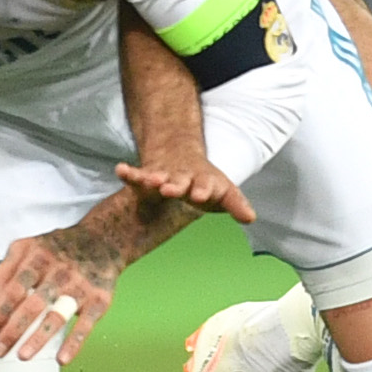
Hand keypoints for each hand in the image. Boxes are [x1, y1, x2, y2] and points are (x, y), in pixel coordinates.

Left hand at [0, 226, 121, 364]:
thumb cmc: (58, 248)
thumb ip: (5, 271)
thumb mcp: (27, 247)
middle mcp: (60, 271)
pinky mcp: (100, 299)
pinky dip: (74, 343)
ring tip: (22, 356)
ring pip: (58, 315)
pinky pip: (86, 324)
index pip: (15, 288)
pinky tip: (61, 359)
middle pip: (33, 304)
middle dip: (13, 330)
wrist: (103, 240)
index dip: (0, 312)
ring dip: (39, 338)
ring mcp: (81, 286)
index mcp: (39, 257)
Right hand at [114, 155, 256, 221]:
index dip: (204, 190)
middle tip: (172, 190)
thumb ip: (235, 203)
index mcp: (204, 182)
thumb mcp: (223, 191)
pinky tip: (120, 169)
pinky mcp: (148, 175)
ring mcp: (165, 175)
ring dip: (153, 179)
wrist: (179, 154)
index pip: (207, 186)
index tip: (201, 195)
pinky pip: (137, 175)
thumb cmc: (204, 181)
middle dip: (177, 185)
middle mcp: (184, 177)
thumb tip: (251, 217)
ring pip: (158, 177)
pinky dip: (129, 173)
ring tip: (149, 181)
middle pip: (181, 181)